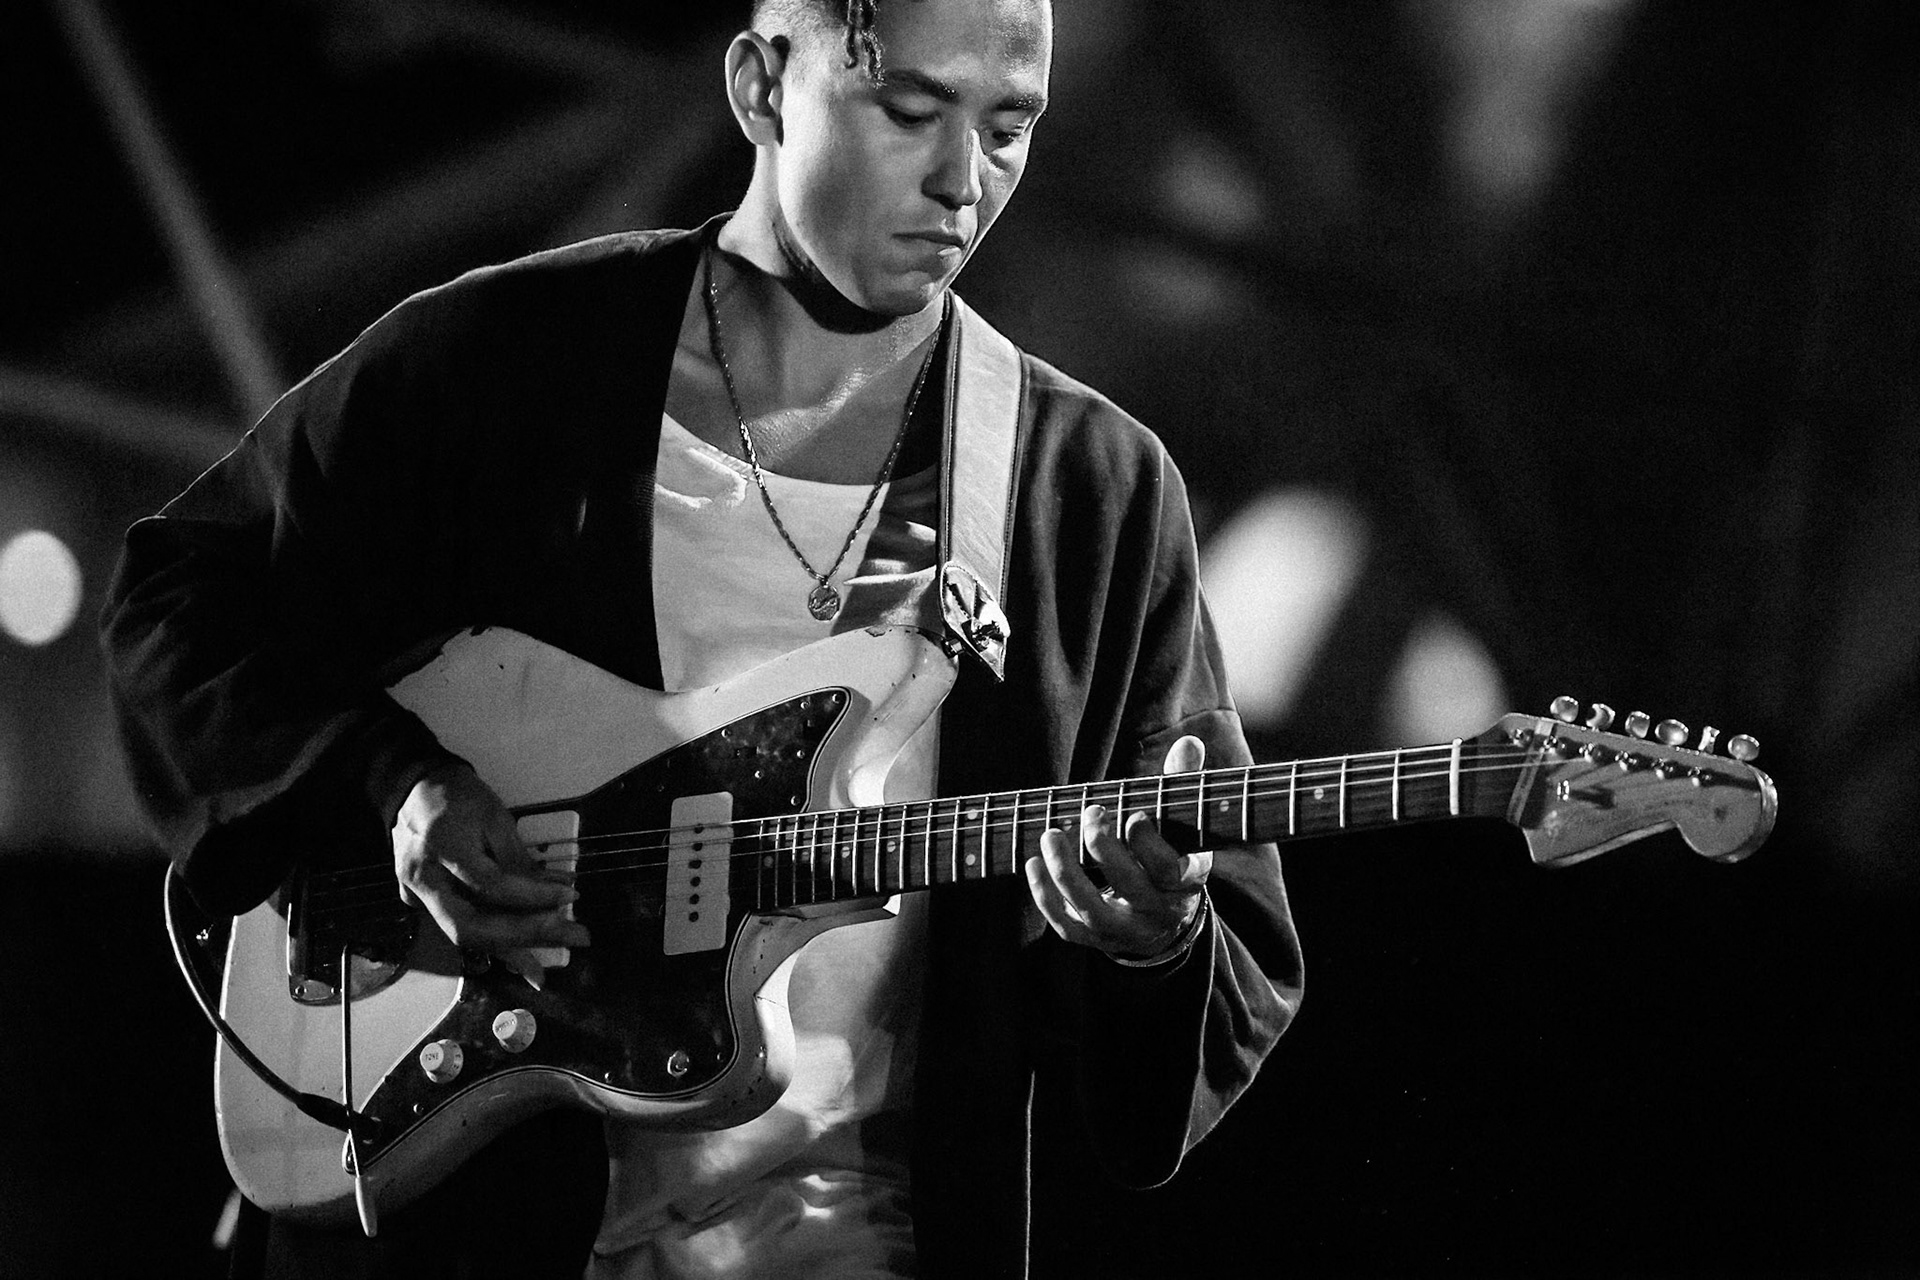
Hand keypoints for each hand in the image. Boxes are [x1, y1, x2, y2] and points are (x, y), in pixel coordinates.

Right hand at [392, 761, 589, 952]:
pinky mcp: (418, 903)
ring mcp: (415, 895)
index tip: (570, 896)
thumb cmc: (460, 797)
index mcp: (443, 848)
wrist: (415, 789)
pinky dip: (490, 944)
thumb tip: (557, 889)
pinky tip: (517, 959)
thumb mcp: (496, 817)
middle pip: (470, 926)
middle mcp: (423, 880)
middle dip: (524, 937)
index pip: (491, 885)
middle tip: (570, 938)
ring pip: (462, 935)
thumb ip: (519, 859)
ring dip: (508, 952)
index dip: (533, 896)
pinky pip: (458, 928)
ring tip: (543, 969)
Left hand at [1025, 735, 1212, 960]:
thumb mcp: (1181, 823)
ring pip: (1093, 911)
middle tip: (1091, 813)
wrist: (1165, 917)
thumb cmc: (1169, 852)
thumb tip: (1189, 742)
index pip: (1170, 870)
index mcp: (1186, 882)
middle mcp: (1157, 911)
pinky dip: (1046, 897)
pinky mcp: (1096, 939)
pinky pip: (1068, 927)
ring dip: (1067, 873)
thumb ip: (1182, 784)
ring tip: (1050, 836)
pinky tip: (1033, 864)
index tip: (1134, 815)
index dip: (1149, 844)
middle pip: (1130, 887)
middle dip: (1105, 849)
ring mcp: (1125, 930)